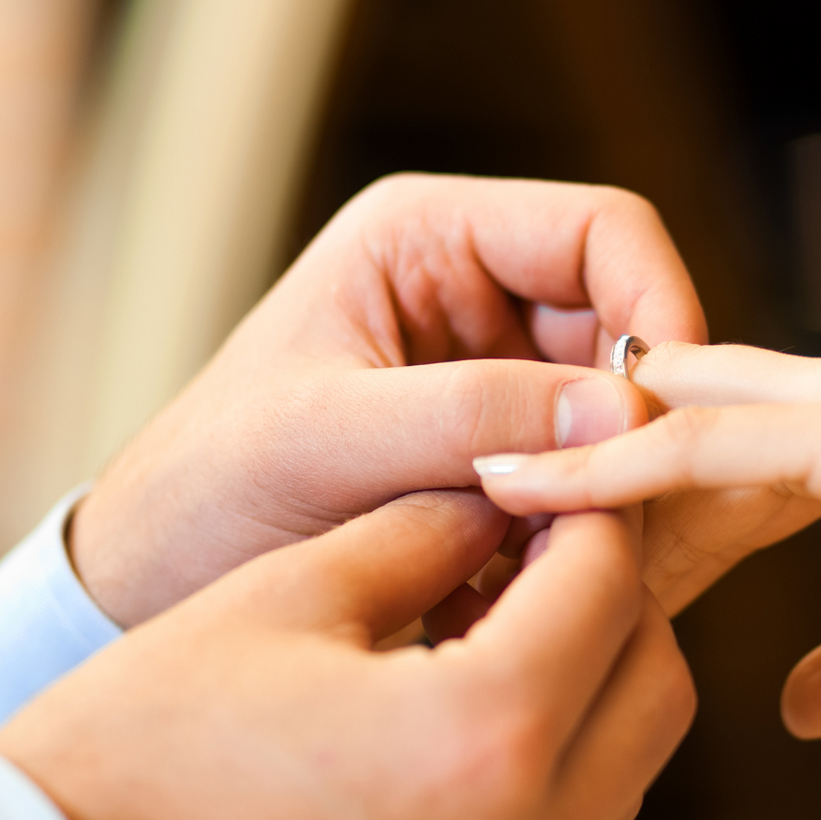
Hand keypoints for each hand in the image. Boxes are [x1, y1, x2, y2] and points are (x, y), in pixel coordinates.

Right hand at [0, 488, 695, 819]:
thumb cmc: (140, 751)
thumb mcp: (284, 598)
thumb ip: (422, 534)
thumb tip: (503, 503)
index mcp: (482, 734)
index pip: (608, 583)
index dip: (591, 509)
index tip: (556, 476)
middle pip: (657, 679)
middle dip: (616, 596)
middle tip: (541, 547)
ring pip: (630, 765)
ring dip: (596, 682)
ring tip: (504, 626)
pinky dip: (560, 764)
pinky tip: (474, 719)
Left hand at [71, 173, 704, 627]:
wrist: (152, 587)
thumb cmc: (205, 494)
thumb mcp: (325, 442)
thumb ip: (468, 417)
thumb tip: (623, 411)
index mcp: (428, 240)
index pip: (602, 232)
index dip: (659, 304)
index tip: (668, 408)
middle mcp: (474, 296)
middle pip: (626, 327)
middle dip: (640, 414)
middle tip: (641, 507)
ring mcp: (492, 382)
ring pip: (617, 413)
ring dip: (616, 482)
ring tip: (585, 561)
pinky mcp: (501, 462)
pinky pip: (588, 479)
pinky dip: (587, 529)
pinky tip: (553, 587)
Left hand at [475, 339, 820, 735]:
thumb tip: (796, 706)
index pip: (723, 460)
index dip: (639, 498)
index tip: (558, 548)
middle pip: (675, 428)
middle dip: (582, 468)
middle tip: (471, 507)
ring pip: (668, 421)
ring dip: (567, 454)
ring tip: (452, 483)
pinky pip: (707, 442)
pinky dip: (615, 462)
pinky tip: (529, 482)